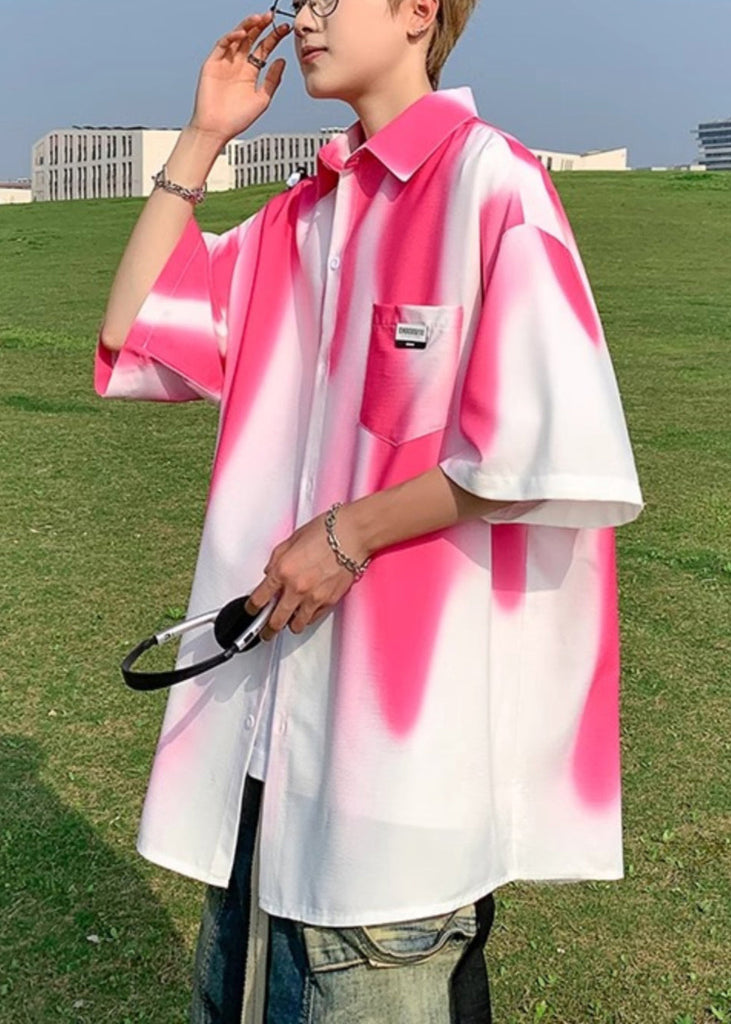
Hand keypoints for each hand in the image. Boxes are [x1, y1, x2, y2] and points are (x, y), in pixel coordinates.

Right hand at [189, 12, 290, 142]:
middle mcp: (238, 65)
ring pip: (237, 38)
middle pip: (251, 40)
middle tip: (272, 17)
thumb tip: (281, 61)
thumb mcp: (262, 99)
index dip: (274, 38)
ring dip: (248, 27)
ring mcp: (225, 63)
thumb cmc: (237, 119)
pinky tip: (242, 34)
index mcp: (250, 73)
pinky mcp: (212, 64)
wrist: (217, 129)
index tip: (285, 29)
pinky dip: (232, 37)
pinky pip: (222, 45)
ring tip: (259, 19)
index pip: (263, 49)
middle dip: (261, 27)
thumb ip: (272, 80)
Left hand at [244, 507, 370, 641]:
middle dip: (267, 629)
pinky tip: (306, 613)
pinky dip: (308, 618)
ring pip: (296, 625)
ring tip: (287, 623)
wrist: (352, 534)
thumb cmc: (326, 532)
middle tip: (264, 632)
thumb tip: (270, 572)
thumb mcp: (292, 540)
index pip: (259, 598)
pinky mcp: (329, 602)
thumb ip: (277, 559)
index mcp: (282, 570)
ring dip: (289, 625)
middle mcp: (296, 587)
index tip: (251, 610)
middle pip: (275, 620)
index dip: (252, 608)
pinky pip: (313, 618)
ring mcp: (313, 597)